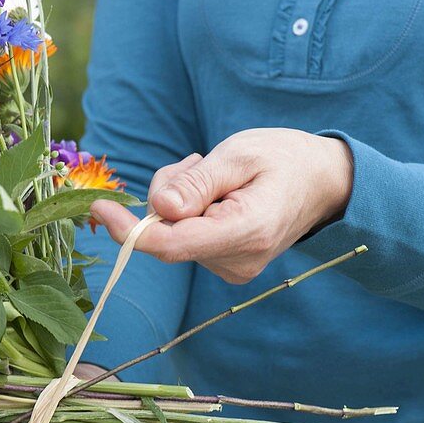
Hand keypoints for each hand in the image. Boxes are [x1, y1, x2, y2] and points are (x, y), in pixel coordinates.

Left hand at [89, 128, 353, 283]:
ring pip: (174, 235)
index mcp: (245, 232)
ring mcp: (232, 269)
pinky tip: (218, 194)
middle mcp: (237, 261)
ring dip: (179, 201)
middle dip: (166, 197)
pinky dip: (189, 213)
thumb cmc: (283, 159)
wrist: (324, 183)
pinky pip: (186, 239)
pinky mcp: (226, 267)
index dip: (129, 230)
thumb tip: (158, 209)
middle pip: (168, 235)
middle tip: (198, 164)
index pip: (172, 245)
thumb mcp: (239, 153)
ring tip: (216, 176)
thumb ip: (196, 183)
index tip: (99, 207)